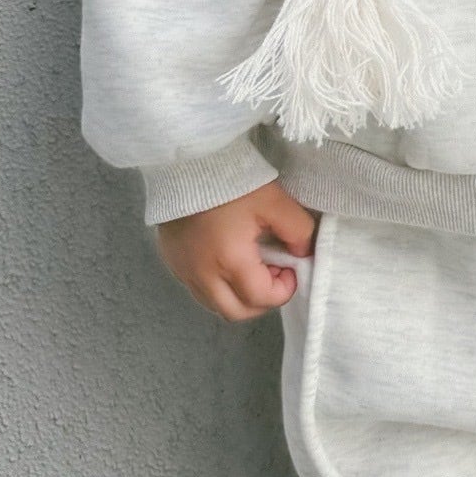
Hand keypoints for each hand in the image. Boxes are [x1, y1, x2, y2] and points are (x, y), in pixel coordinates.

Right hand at [155, 179, 319, 320]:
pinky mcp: (173, 262)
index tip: (291, 267)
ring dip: (239, 296)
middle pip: (236, 313)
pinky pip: (198, 290)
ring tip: (253, 266)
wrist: (188, 164)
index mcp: (229, 262)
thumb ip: (297, 231)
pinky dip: (219, 286)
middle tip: (274, 273)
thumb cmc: (233, 183)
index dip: (284, 289)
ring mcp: (183, 272)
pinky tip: (230, 260)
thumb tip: (302, 253)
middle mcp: (202, 276)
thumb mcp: (275, 202)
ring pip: (215, 305)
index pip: (261, 298)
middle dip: (262, 301)